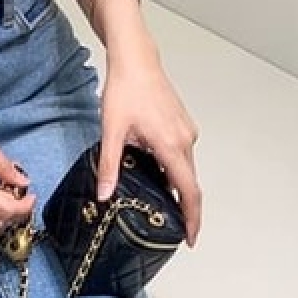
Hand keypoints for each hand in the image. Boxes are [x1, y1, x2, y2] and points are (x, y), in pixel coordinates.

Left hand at [98, 64, 201, 246]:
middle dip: (184, 208)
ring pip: (185, 169)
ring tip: (160, 205)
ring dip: (176, 188)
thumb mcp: (111, 132)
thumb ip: (110, 166)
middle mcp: (185, 140)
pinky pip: (181, 156)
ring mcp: (185, 131)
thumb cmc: (126, 90)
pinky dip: (173, 170)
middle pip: (190, 184)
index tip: (191, 237)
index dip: (192, 218)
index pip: (189, 191)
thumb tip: (105, 194)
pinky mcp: (181, 125)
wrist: (135, 60)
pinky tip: (154, 174)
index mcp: (171, 145)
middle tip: (173, 229)